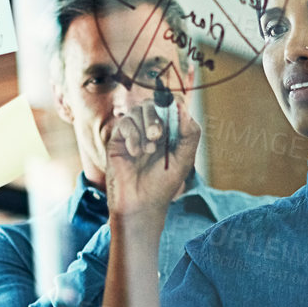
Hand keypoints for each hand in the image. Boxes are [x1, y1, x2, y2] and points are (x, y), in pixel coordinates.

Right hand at [101, 98, 200, 220]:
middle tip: (157, 136)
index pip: (172, 104)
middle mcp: (152, 127)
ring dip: (145, 127)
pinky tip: (135, 153)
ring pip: (138, 110)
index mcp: (170, 130)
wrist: (141, 203)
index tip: (175, 119)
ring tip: (148, 150)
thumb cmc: (163, 184)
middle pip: (153, 103)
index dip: (173, 105)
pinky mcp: (118, 138)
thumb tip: (183, 108)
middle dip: (156, 117)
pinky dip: (132, 136)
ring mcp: (134, 132)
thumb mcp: (184, 159)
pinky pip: (125, 124)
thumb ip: (189, 134)